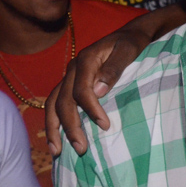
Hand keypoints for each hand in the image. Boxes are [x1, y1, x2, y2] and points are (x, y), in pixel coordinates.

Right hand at [45, 28, 151, 156]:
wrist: (129, 35)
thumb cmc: (132, 43)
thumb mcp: (129, 50)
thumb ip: (114, 68)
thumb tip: (98, 90)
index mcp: (86, 60)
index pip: (81, 90)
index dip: (91, 109)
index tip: (105, 126)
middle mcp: (73, 69)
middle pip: (63, 101)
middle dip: (70, 126)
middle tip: (81, 149)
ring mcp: (69, 76)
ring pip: (53, 104)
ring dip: (54, 128)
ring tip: (57, 151)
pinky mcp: (71, 83)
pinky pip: (57, 104)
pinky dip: (55, 121)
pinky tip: (58, 139)